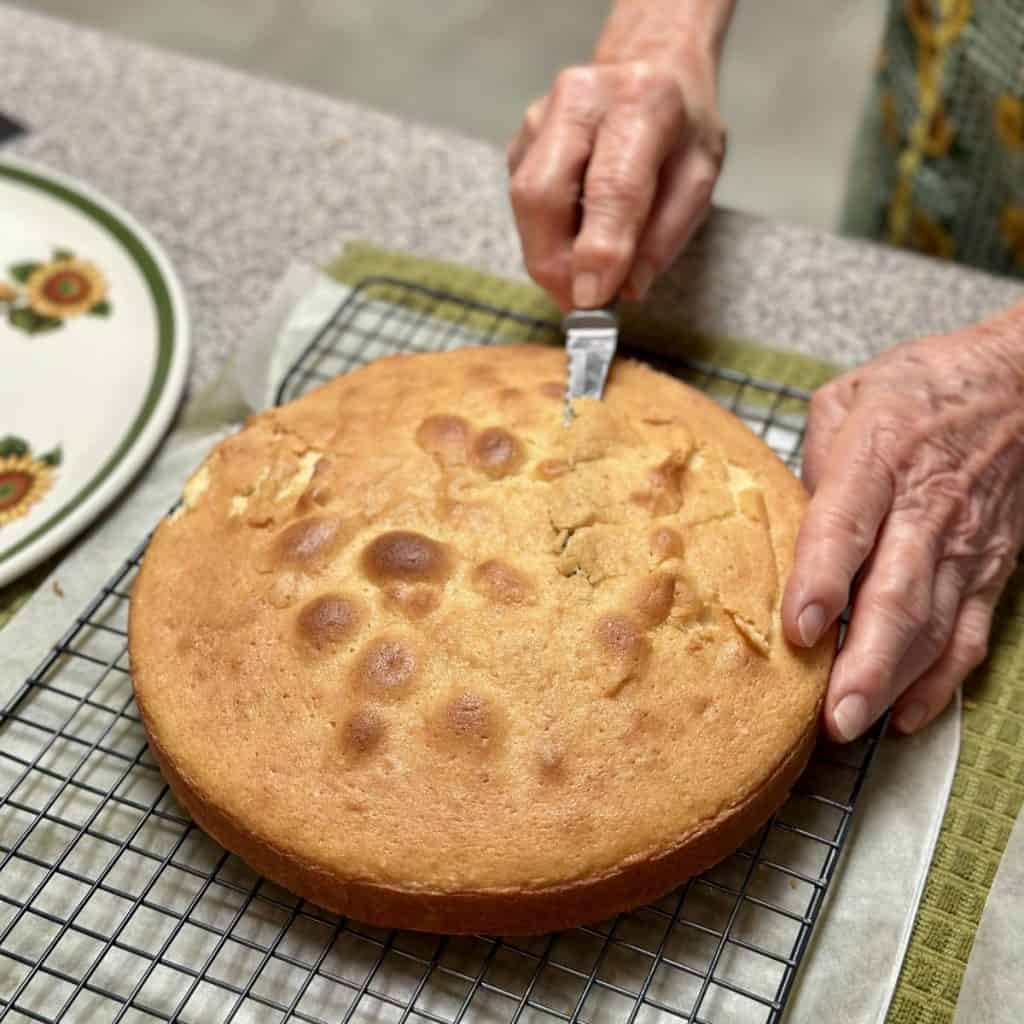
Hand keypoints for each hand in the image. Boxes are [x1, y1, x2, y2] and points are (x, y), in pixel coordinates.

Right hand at [507, 24, 726, 309]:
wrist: (651, 67)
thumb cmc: (680, 129)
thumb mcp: (699, 178)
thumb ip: (666, 235)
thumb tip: (626, 289)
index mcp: (640, 101)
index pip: (611, 185)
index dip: (597, 249)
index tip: (593, 300)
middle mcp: (580, 98)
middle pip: (543, 194)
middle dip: (555, 263)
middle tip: (581, 304)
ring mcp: (540, 115)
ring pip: (524, 203)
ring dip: (547, 256)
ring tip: (581, 278)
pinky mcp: (521, 138)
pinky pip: (522, 203)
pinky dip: (545, 236)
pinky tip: (573, 237)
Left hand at [782, 313, 1023, 741]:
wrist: (1022, 381)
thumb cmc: (919, 388)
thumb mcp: (845, 399)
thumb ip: (809, 463)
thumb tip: (787, 529)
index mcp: (879, 458)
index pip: (845, 527)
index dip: (821, 582)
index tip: (798, 631)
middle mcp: (924, 508)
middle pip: (895, 595)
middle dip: (863, 662)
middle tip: (831, 716)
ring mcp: (964, 544)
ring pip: (932, 626)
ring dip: (894, 680)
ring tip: (854, 724)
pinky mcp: (990, 567)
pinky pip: (967, 633)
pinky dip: (941, 680)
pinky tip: (907, 713)